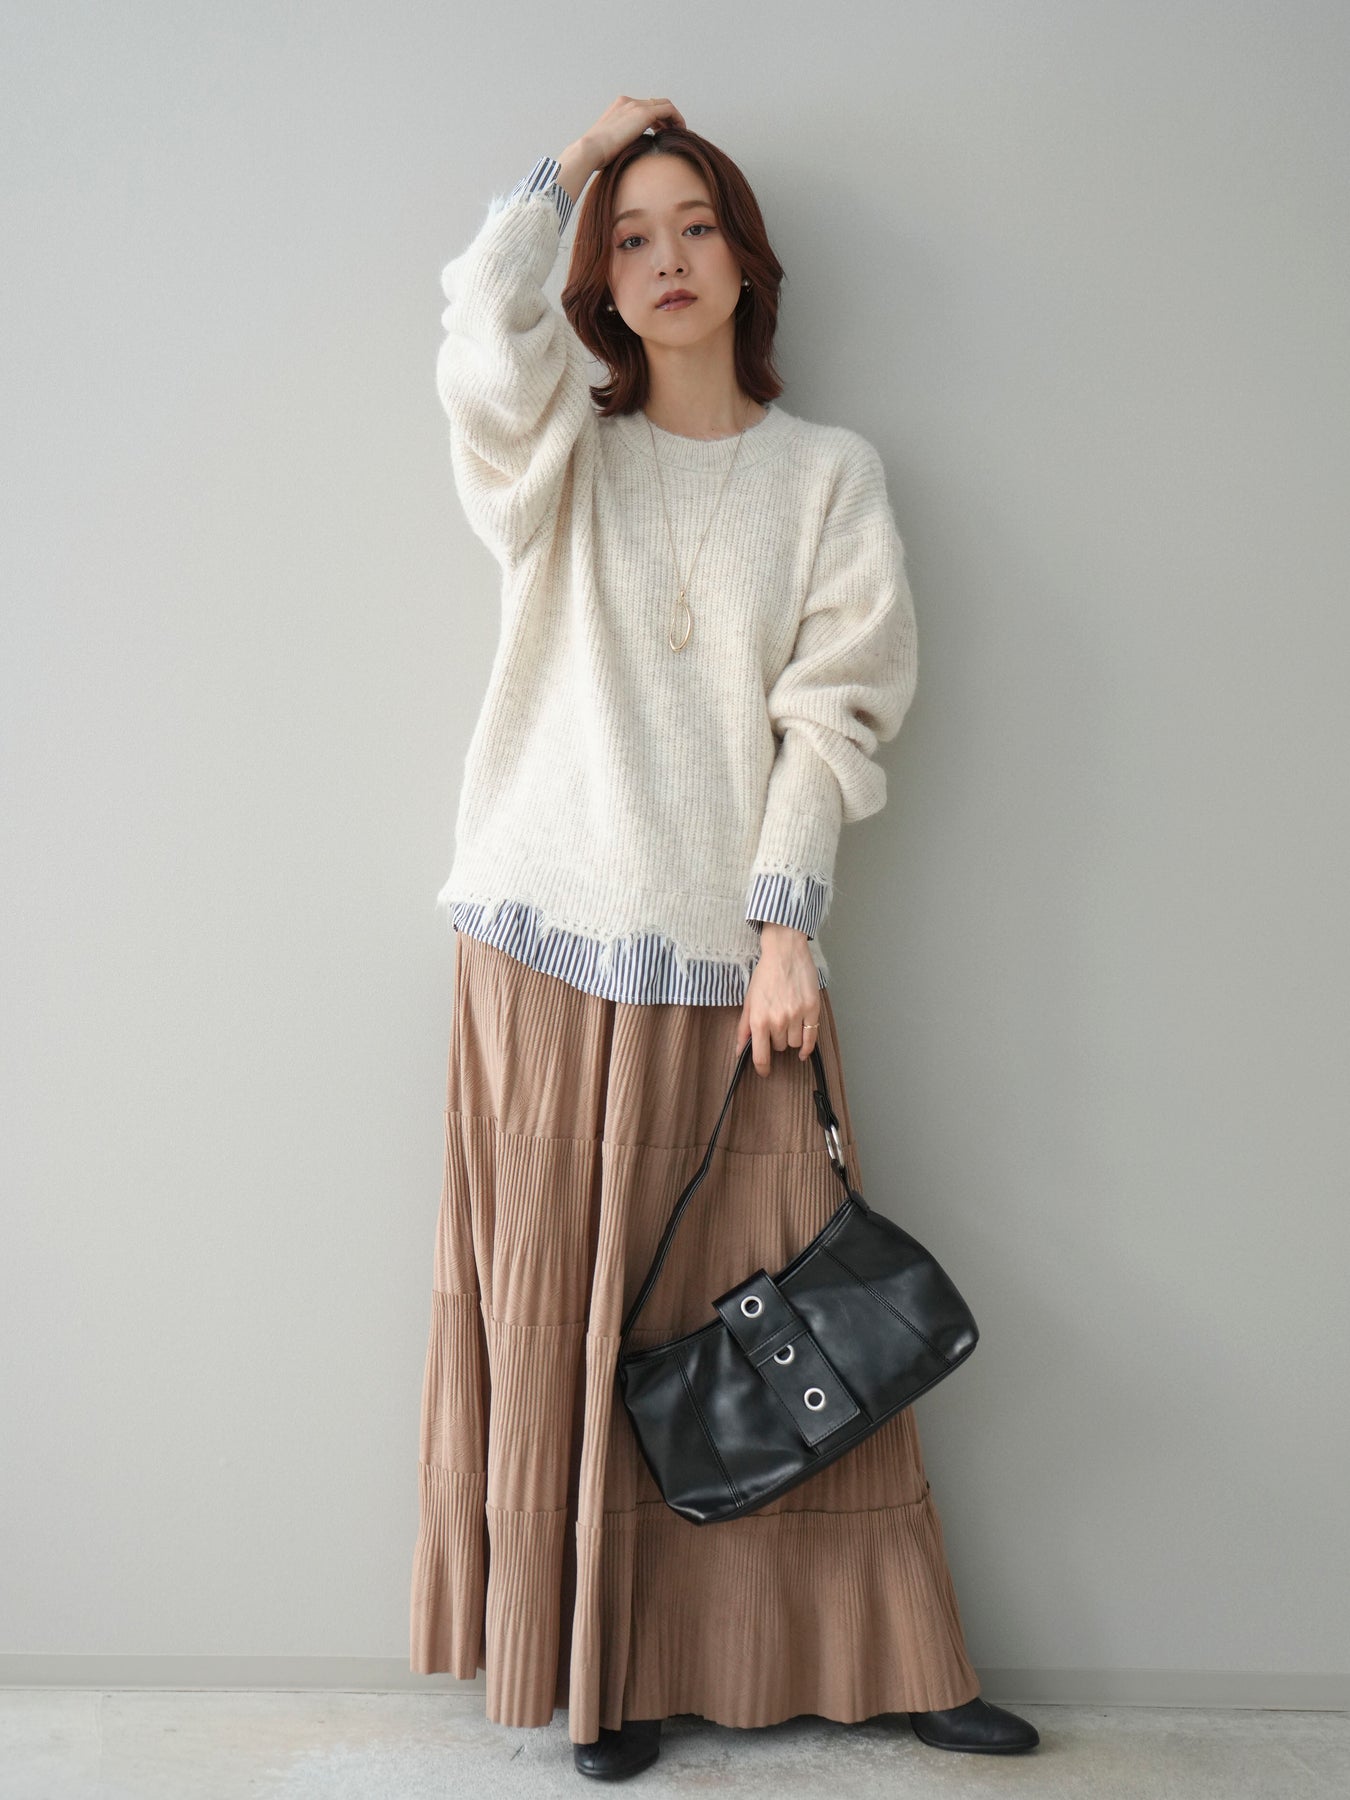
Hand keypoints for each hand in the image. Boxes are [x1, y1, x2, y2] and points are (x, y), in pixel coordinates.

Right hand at [574, 94, 687, 173]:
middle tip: (673, 132)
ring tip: (679, 133)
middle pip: (656, 104)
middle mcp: (628, 102)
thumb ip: (624, 142)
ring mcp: (635, 105)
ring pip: (664, 105)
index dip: (656, 118)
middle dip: (666, 117)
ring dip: (673, 118)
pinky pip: (668, 110)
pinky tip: (680, 132)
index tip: (662, 133)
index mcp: (619, 107)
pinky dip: (677, 119)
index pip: (644, 107)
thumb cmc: (597, 155)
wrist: (590, 150)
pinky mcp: (642, 113)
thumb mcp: (611, 145)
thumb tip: (631, 154)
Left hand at [735, 923, 821, 1077]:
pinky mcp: (812, 1010)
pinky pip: (811, 1038)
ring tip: (788, 1022)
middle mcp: (778, 1020)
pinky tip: (803, 1050)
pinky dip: (807, 1047)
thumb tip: (739, 1050)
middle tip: (776, 1023)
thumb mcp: (749, 1001)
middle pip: (780, 1047)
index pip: (761, 1056)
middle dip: (777, 1039)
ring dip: (791, 1038)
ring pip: (795, 1044)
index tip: (765, 1071)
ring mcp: (797, 1016)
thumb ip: (744, 1028)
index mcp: (759, 1020)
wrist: (785, 953)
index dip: (763, 1068)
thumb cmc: (765, 975)